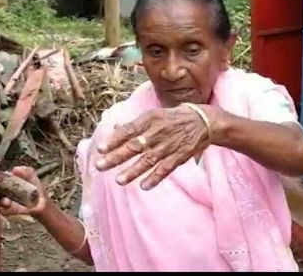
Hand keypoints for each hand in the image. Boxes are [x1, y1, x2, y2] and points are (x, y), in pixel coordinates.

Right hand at [0, 166, 48, 216]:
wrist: (42, 199)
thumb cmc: (32, 185)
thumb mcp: (30, 175)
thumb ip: (24, 171)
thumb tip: (15, 169)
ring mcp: (1, 203)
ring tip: (4, 200)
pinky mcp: (10, 211)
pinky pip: (4, 211)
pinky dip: (6, 209)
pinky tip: (9, 206)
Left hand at [95, 104, 210, 189]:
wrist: (202, 121)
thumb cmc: (172, 118)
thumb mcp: (153, 115)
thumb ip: (134, 125)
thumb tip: (114, 128)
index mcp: (149, 120)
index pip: (128, 130)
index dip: (114, 140)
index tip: (100, 149)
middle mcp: (157, 132)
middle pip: (134, 146)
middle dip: (116, 157)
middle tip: (100, 166)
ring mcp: (168, 146)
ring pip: (148, 160)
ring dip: (133, 171)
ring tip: (119, 181)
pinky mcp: (179, 156)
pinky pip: (166, 168)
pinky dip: (155, 177)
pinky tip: (144, 186)